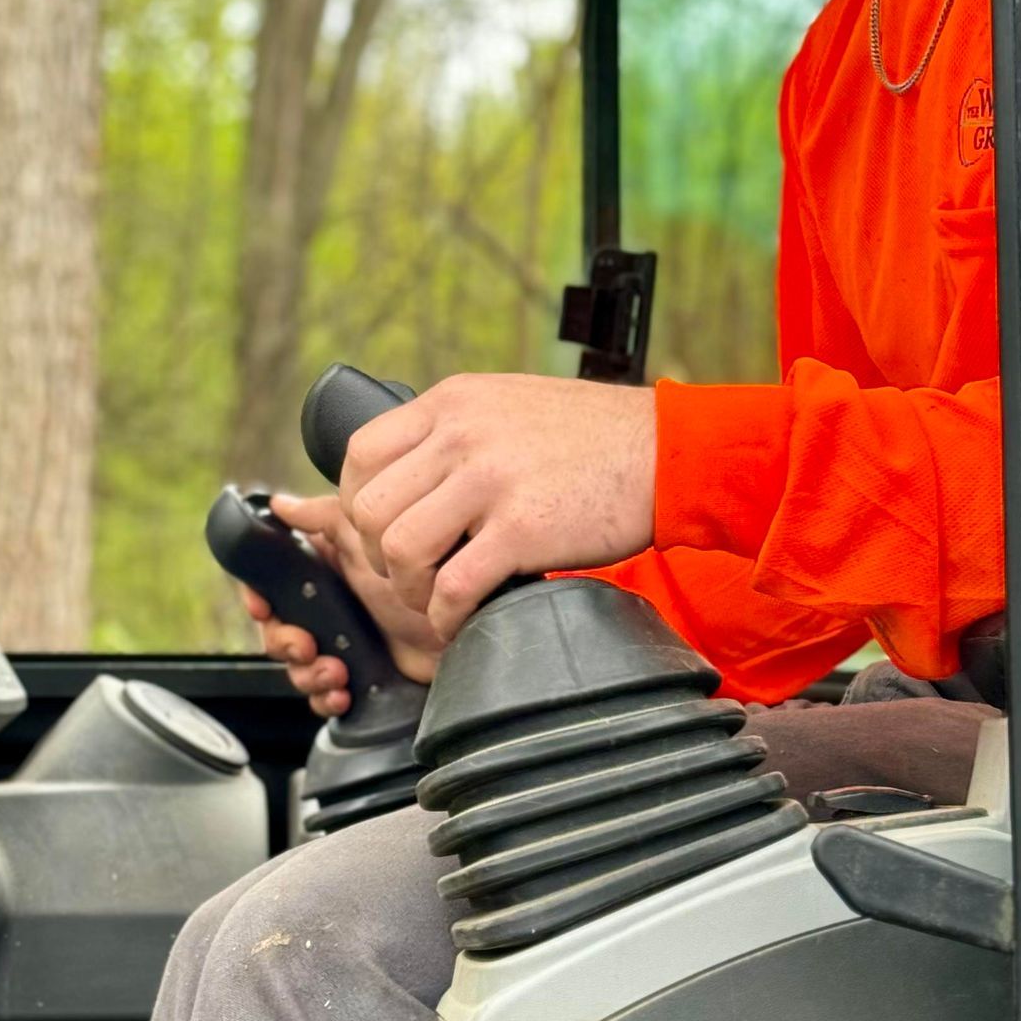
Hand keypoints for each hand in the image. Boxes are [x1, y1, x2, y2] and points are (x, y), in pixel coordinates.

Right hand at [236, 493, 442, 717]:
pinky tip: (342, 692)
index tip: (261, 605)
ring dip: (306, 674)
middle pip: (275, 629)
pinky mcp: (358, 675)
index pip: (267, 583)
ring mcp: (340, 642)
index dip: (256, 595)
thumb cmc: (427, 567)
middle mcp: (325, 607)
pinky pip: (323, 694)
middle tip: (305, 646)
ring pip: (296, 666)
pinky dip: (326, 697)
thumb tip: (278, 503)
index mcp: (320, 570)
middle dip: (283, 643)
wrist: (467, 616)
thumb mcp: (366, 536)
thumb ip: (322, 518)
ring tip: (335, 672)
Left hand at [341, 372, 656, 641]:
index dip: (354, 503)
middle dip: (377, 556)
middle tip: (407, 575)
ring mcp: (491, 480)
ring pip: (400, 549)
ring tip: (434, 599)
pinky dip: (446, 616)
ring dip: (408, 590)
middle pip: (370, 508)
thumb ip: (456, 429)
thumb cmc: (594, 436)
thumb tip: (407, 474)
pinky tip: (462, 619)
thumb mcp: (509, 404)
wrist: (666, 452)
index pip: (359, 453)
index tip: (377, 532)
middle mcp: (463, 434)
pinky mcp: (522, 529)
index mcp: (454, 401)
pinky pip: (452, 587)